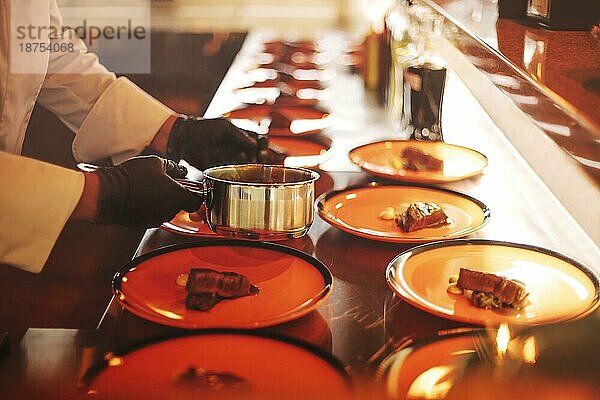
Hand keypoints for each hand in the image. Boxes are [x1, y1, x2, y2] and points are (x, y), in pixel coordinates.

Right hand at [93, 156, 201, 226]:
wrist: (108, 194)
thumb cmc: (132, 177)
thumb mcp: (156, 163)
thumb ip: (173, 168)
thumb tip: (180, 170)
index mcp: (178, 197)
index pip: (197, 201)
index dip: (195, 194)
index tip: (190, 188)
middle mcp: (170, 211)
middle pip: (181, 205)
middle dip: (176, 195)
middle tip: (166, 183)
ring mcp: (157, 219)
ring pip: (166, 210)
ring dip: (163, 202)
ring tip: (150, 189)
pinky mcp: (144, 224)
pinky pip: (153, 215)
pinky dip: (150, 208)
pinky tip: (140, 197)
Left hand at [166, 116, 285, 169]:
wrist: (183, 138)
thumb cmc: (203, 128)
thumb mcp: (224, 127)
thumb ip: (240, 136)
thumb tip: (256, 145)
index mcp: (242, 137)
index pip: (260, 143)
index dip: (264, 147)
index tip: (262, 148)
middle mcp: (239, 150)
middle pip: (257, 157)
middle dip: (259, 159)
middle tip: (258, 158)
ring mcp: (231, 160)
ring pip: (247, 167)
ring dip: (249, 166)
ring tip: (245, 160)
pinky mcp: (222, 169)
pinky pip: (234, 174)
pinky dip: (238, 173)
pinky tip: (238, 167)